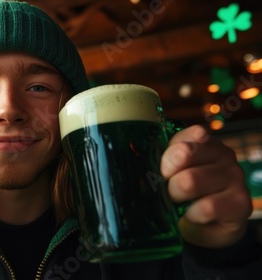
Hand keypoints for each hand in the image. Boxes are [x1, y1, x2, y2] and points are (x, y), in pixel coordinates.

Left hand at [161, 125, 251, 247]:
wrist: (204, 227)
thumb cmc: (181, 195)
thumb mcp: (166, 175)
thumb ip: (156, 162)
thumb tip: (135, 162)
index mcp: (200, 141)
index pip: (180, 136)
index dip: (165, 156)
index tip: (161, 171)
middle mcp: (221, 153)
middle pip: (183, 154)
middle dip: (167, 177)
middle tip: (168, 190)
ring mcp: (234, 175)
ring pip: (190, 180)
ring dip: (177, 197)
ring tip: (179, 203)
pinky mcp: (240, 202)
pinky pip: (206, 207)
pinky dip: (192, 214)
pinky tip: (192, 215)